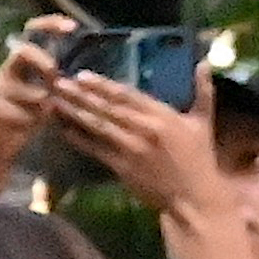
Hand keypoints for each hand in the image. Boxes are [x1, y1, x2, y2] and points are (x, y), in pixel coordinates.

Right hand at [0, 16, 72, 195]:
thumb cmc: (25, 117)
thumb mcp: (45, 94)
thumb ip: (57, 80)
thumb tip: (82, 70)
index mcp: (20, 63)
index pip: (31, 32)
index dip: (51, 24)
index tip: (72, 27)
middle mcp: (6, 72)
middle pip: (22, 52)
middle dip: (43, 61)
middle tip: (55, 73)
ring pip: (30, 91)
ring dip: (44, 104)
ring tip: (45, 114)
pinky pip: (21, 113)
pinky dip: (30, 121)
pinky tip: (28, 127)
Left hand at [48, 65, 225, 221]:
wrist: (193, 196)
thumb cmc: (199, 157)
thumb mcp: (203, 121)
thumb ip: (203, 91)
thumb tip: (204, 62)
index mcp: (162, 115)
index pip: (127, 95)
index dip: (103, 85)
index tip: (82, 75)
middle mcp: (144, 129)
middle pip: (107, 108)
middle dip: (81, 95)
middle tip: (58, 83)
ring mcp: (130, 149)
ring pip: (98, 127)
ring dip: (74, 113)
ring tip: (54, 101)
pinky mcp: (121, 168)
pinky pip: (95, 150)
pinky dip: (78, 139)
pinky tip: (61, 129)